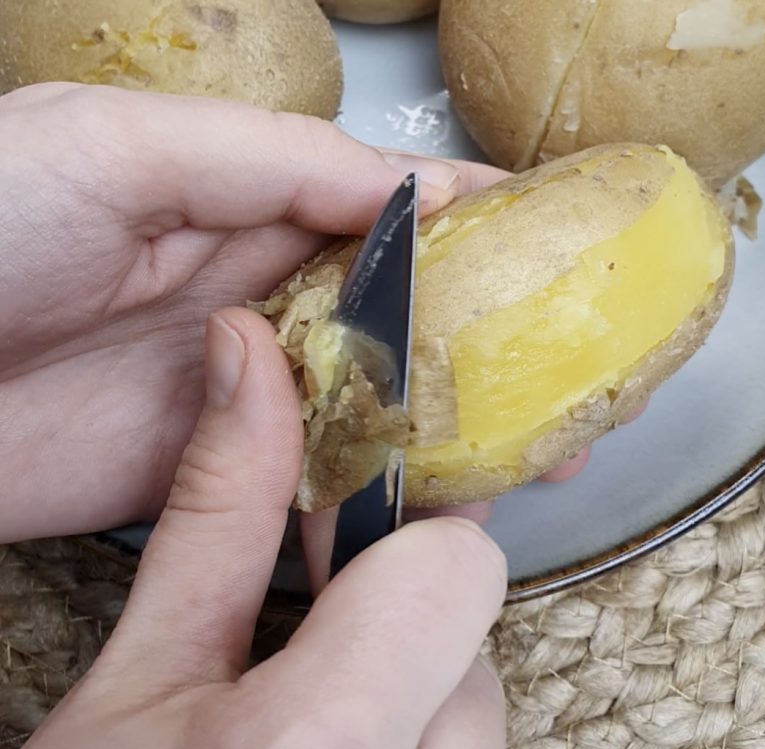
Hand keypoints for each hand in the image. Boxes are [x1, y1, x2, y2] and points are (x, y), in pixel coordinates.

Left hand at [0, 82, 506, 541]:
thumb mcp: (119, 149)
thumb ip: (265, 161)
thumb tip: (395, 184)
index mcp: (245, 207)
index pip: (380, 208)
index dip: (467, 222)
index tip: (551, 240)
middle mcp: (257, 298)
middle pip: (395, 316)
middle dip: (483, 342)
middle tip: (565, 378)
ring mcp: (243, 389)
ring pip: (368, 404)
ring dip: (448, 427)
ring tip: (533, 452)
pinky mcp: (214, 467)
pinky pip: (312, 478)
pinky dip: (374, 490)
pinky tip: (435, 503)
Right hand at [9, 307, 507, 748]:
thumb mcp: (136, 684)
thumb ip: (217, 512)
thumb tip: (249, 354)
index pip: (459, 570)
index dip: (398, 545)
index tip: (341, 542)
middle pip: (475, 646)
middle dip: (400, 623)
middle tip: (313, 641)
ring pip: (477, 720)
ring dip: (409, 696)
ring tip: (311, 729)